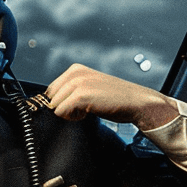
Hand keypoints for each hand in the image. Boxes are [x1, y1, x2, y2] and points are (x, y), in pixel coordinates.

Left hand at [44, 63, 177, 130]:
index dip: (61, 102)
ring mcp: (77, 83)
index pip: (50, 90)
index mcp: (75, 69)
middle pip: (49, 98)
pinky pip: (61, 112)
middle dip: (63, 107)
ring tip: (88, 109)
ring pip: (54, 106)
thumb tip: (48, 103)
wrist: (137, 103)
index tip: (78, 105)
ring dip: (69, 113)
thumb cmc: (114, 99)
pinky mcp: (81, 95)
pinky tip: (89, 112)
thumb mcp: (89, 88)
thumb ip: (70, 91)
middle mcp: (74, 73)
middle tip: (84, 108)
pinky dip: (73, 117)